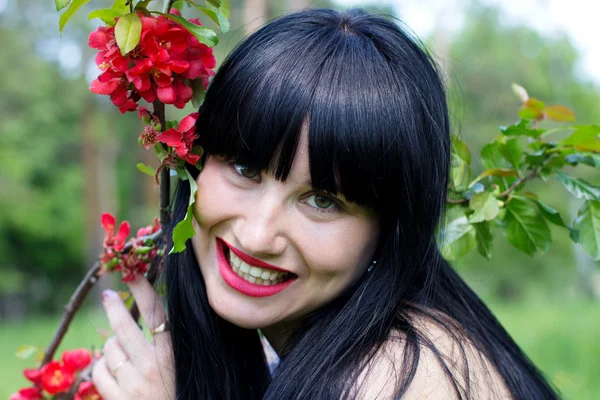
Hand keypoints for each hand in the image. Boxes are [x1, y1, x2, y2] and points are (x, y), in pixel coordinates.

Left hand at [92, 273, 174, 398]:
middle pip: (125, 326)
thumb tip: (157, 316)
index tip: (132, 273)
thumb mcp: (186, 365)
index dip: (142, 290)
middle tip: (107, 296)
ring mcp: (134, 384)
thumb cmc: (185, 391)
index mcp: (174, 353)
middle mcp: (153, 365)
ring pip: (110, 349)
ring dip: (112, 347)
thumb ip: (173, 344)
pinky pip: (100, 373)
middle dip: (113, 307)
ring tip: (122, 353)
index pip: (156, 313)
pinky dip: (103, 368)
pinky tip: (114, 371)